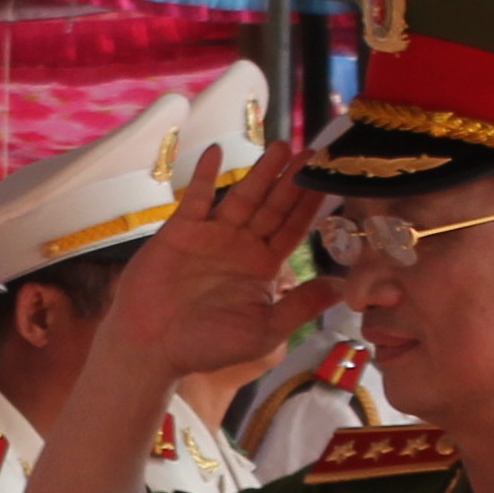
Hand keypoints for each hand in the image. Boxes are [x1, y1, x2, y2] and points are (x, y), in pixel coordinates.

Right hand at [92, 146, 330, 387]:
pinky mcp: (181, 230)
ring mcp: (211, 235)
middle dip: (291, 179)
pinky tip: (216, 151)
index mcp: (263, 267)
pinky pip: (196, 196)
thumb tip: (342, 289)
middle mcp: (240, 246)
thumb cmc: (207, 345)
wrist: (151, 346)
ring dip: (260, 171)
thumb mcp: (264, 330)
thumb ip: (300, 306)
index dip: (309, 204)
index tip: (326, 178)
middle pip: (272, 205)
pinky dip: (204, 174)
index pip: (293, 228)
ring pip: (242, 195)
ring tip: (279, 146)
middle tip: (310, 151)